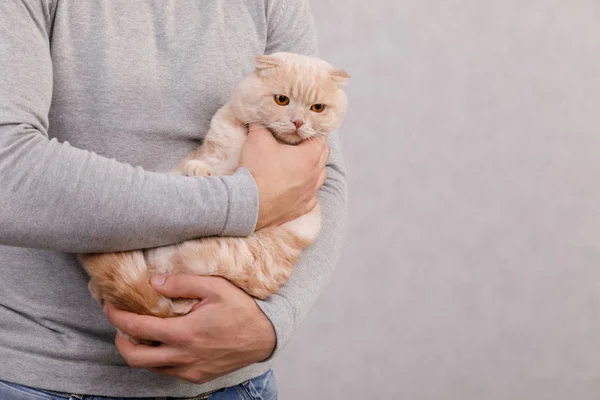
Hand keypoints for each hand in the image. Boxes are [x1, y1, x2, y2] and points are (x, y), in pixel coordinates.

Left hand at [103, 274, 275, 383]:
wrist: (265, 337)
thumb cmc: (242, 310)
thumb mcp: (215, 287)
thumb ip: (182, 283)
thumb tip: (154, 282)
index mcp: (184, 333)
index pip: (138, 327)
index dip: (118, 317)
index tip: (110, 307)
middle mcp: (183, 356)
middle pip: (135, 357)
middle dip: (120, 341)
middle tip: (121, 325)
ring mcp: (189, 370)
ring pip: (150, 367)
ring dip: (139, 350)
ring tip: (142, 332)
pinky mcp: (197, 377)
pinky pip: (167, 372)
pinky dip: (157, 359)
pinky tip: (164, 343)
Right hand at [240, 124, 328, 229]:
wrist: (249, 204)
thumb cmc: (257, 170)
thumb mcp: (257, 138)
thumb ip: (262, 125)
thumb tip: (260, 119)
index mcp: (310, 156)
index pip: (320, 137)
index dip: (310, 131)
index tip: (300, 129)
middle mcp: (315, 175)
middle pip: (323, 155)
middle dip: (313, 147)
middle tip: (298, 142)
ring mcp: (310, 193)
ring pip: (320, 176)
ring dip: (312, 168)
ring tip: (298, 164)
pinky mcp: (302, 208)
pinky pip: (311, 196)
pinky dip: (306, 189)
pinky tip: (296, 186)